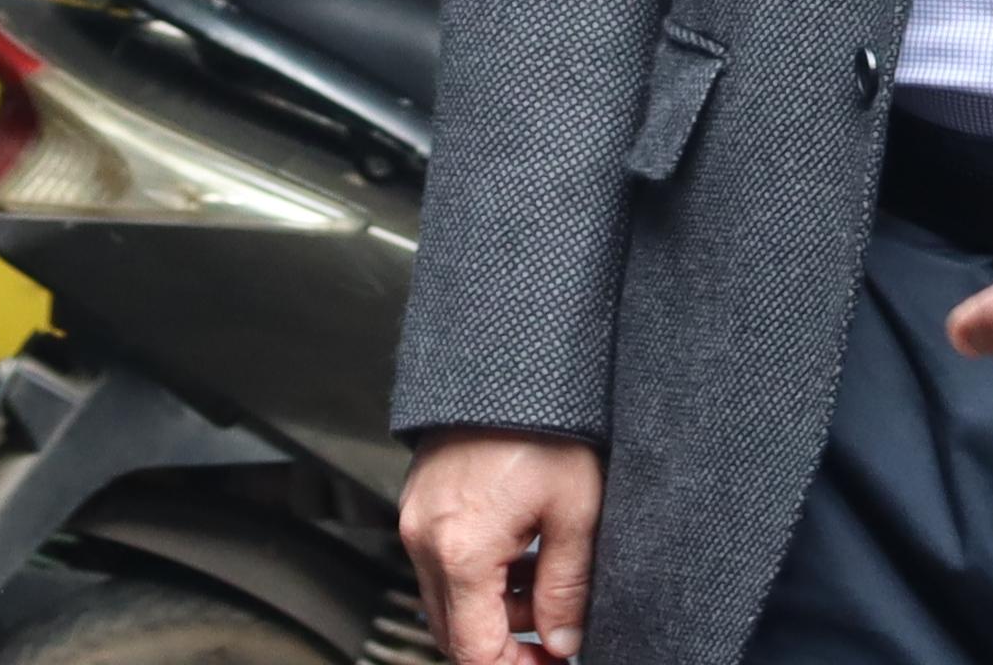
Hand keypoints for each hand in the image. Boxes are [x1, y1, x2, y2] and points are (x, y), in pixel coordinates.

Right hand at [397, 431, 597, 664]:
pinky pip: (442, 560)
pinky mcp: (420, 500)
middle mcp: (425, 538)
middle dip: (505, 644)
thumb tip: (562, 642)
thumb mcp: (575, 514)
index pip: (475, 652)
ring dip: (494, 609)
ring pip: (447, 598)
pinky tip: (521, 551)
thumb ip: (566, 590)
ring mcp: (417, 517)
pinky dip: (479, 573)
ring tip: (544, 580)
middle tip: (554, 636)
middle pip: (454, 632)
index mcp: (461, 550)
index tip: (552, 664)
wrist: (512, 358)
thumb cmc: (545, 424)